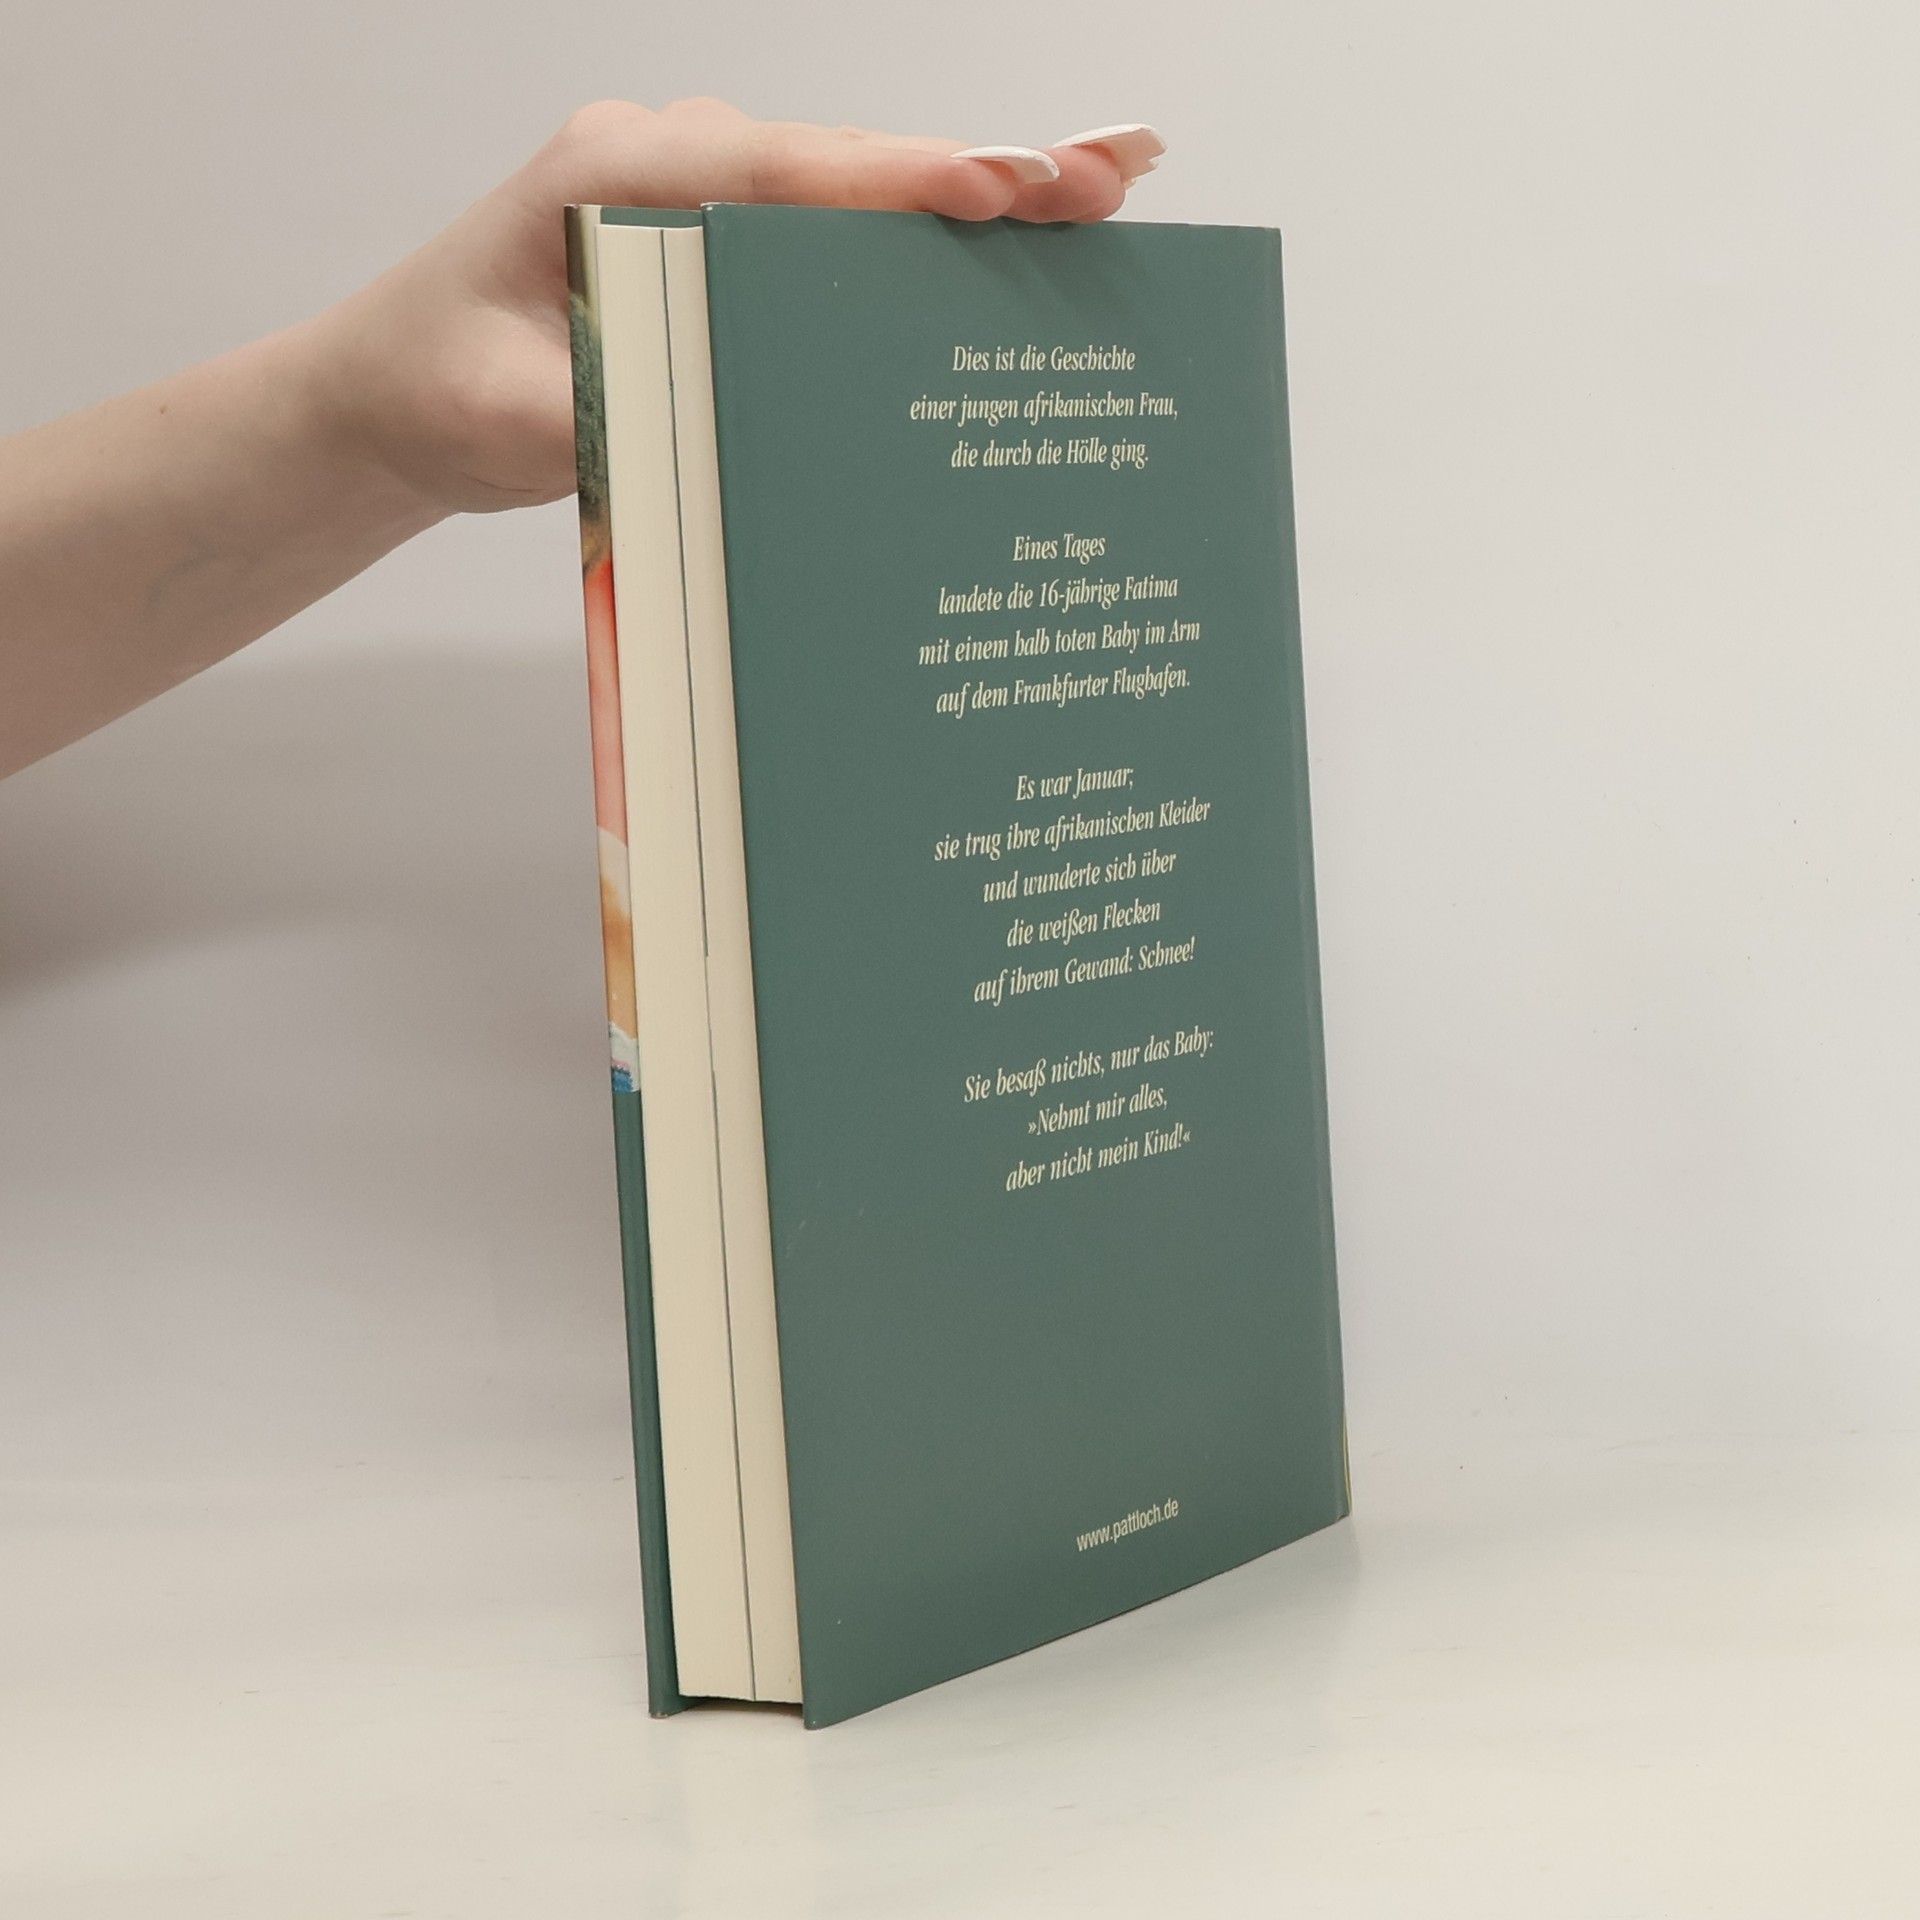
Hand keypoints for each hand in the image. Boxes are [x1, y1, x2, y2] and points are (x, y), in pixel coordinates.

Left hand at [309, 100, 1162, 517]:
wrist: (387, 392)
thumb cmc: (439, 391)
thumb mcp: (521, 423)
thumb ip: (621, 416)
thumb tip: (745, 428)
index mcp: (621, 179)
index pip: (791, 176)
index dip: (907, 185)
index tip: (1012, 188)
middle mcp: (671, 162)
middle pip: (849, 167)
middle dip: (984, 173)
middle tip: (1115, 173)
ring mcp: (697, 193)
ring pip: (852, 191)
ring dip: (966, 199)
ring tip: (1093, 202)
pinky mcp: (712, 238)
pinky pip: (826, 229)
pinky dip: (913, 239)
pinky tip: (999, 251)